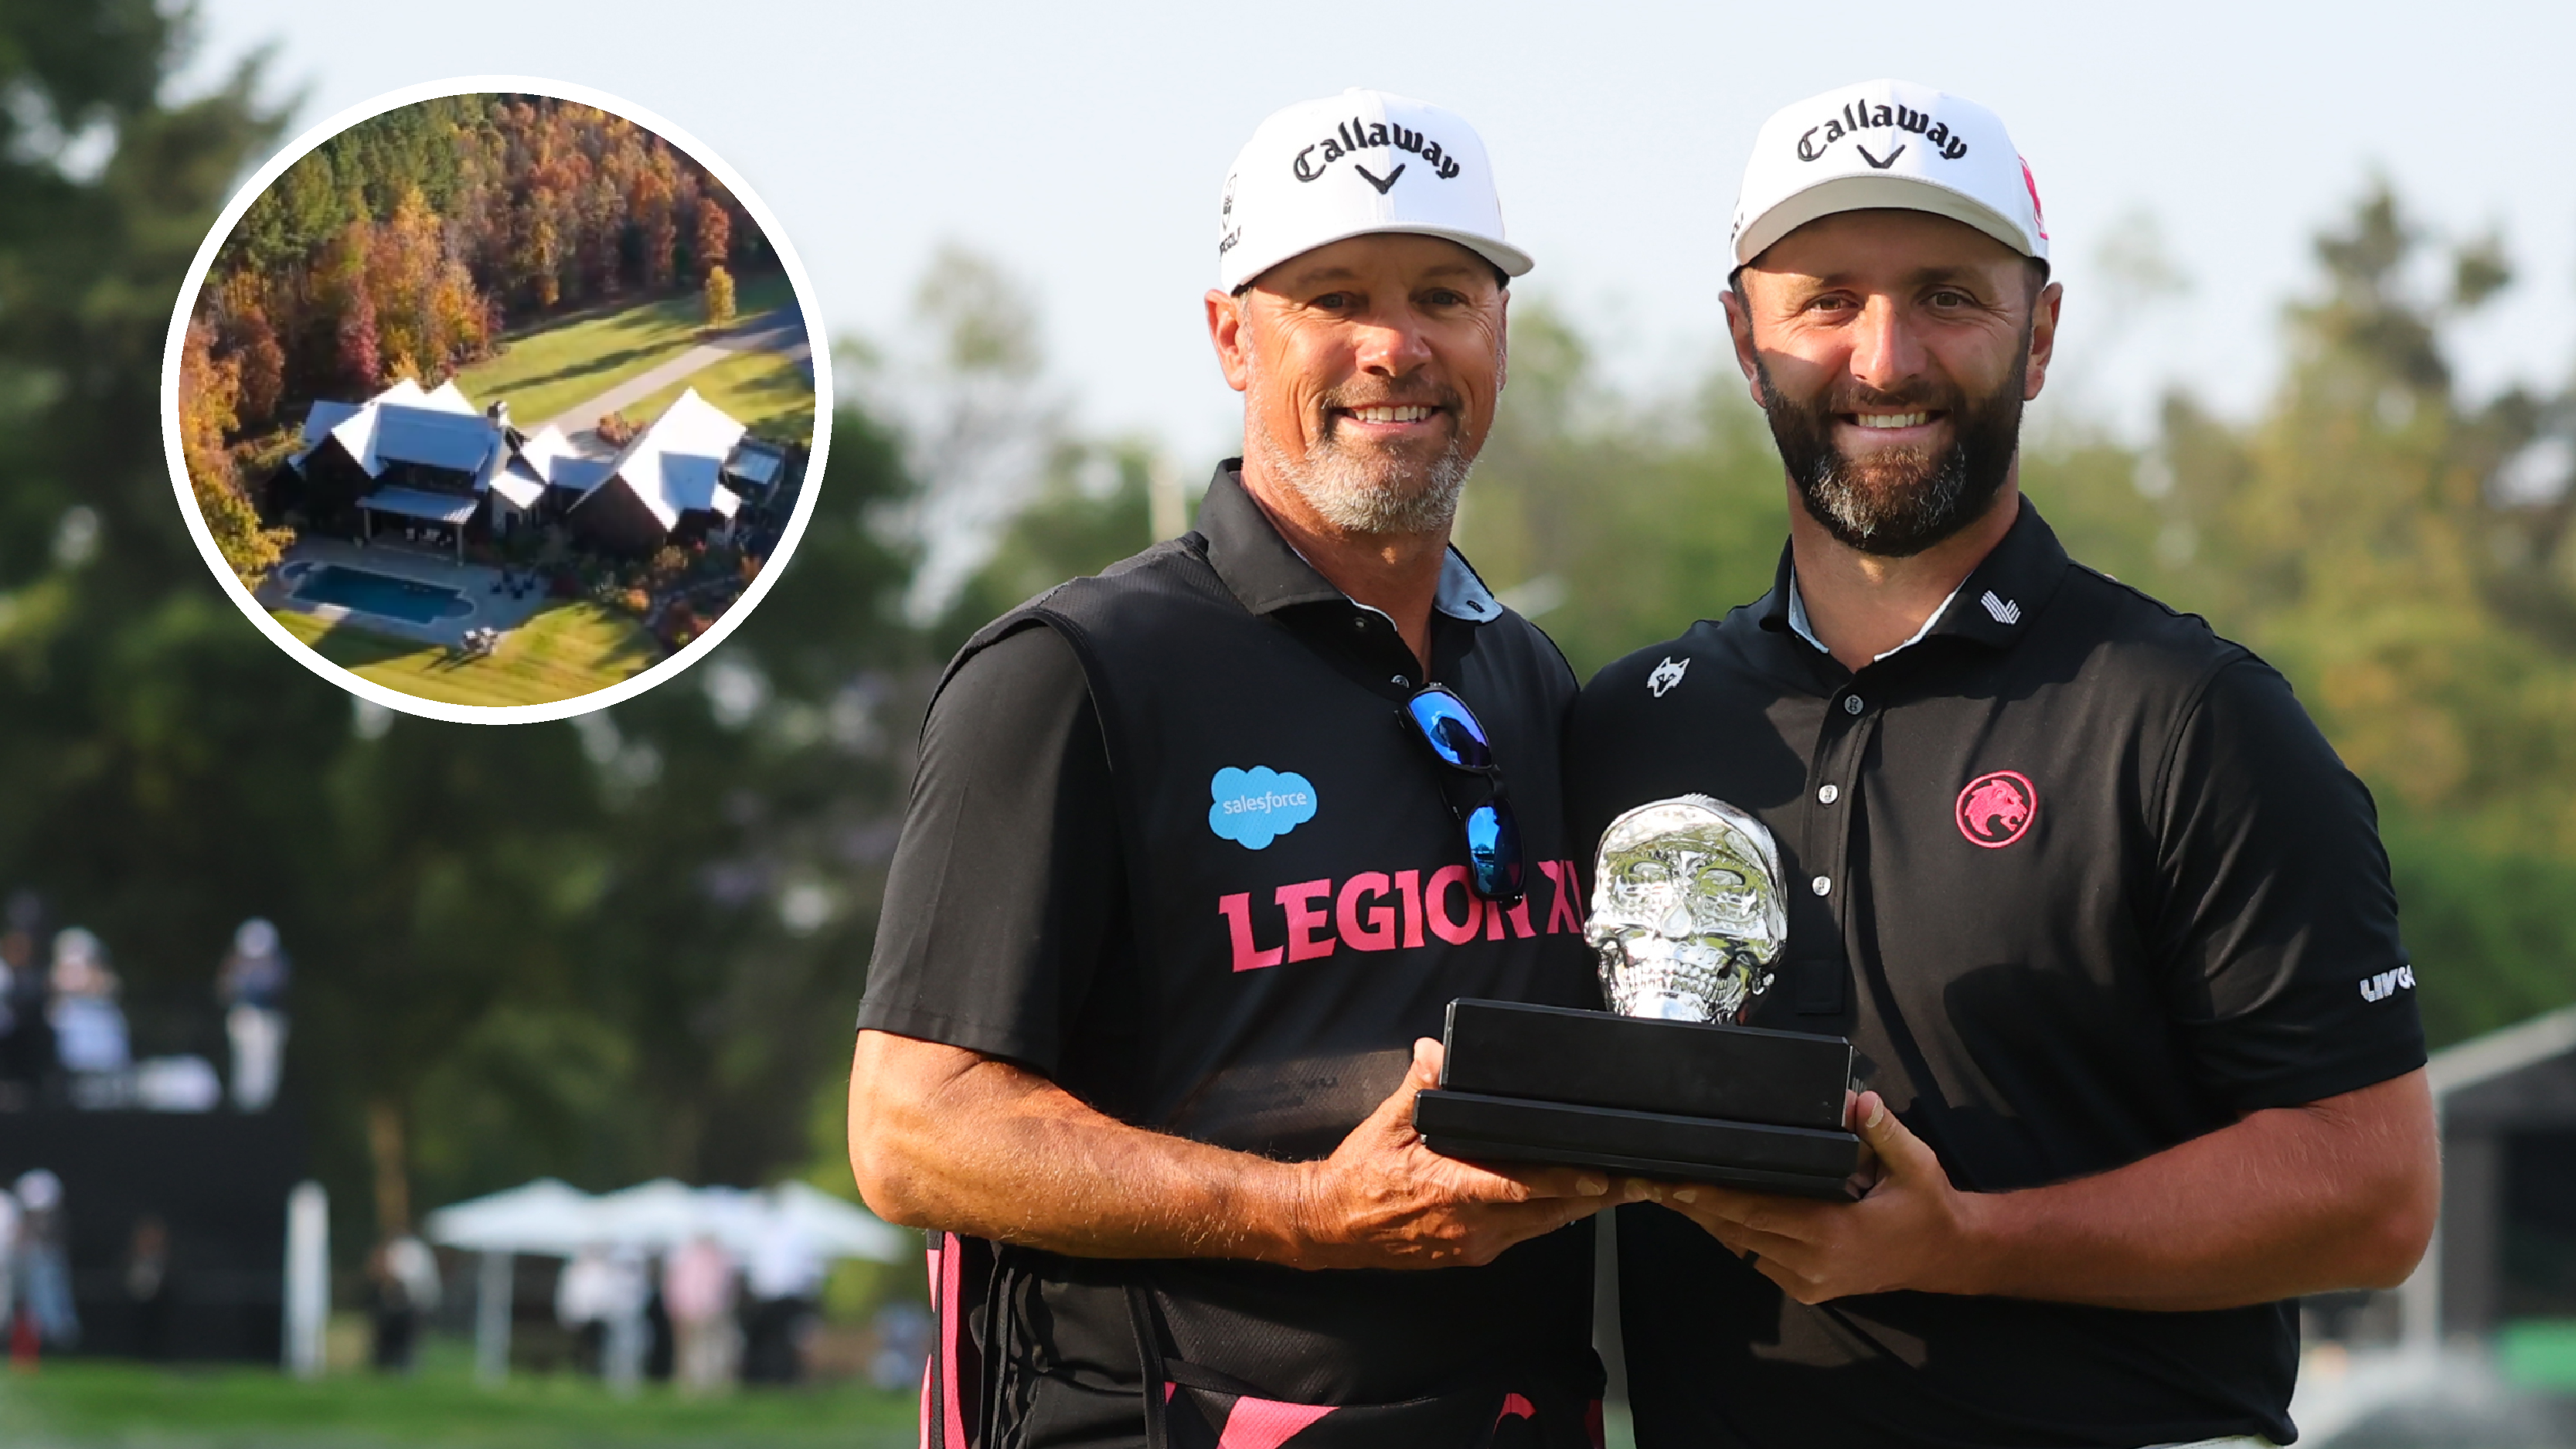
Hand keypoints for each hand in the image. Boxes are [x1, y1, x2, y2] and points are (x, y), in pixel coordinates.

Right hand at [1289, 1039, 1642, 1270]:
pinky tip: (1566, 1201)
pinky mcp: (1469, 1254)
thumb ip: (1418, 1087)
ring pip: (1539, 1227)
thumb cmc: (1359, 1176)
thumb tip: (1434, 1049)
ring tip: (1616, 1187)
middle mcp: (1469, 1225)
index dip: (1567, 1182)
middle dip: (1593, 1196)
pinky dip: (1546, 1216)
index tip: (1604, 1175)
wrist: (1329, 1226)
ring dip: (1576, 1208)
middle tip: (1637, 1178)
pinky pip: (1520, 1234)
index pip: (1522, 1186)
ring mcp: (1471, 1244)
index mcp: (1451, 1190)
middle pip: (1547, 1212)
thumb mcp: (1385, 1124)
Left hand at [1649, 1091, 1990, 1303]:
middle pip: (1739, 1231)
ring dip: (1709, 1221)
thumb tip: (1858, 1101)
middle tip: (1654, 1181)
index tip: (1676, 1181)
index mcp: (1833, 1233)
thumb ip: (1883, 1131)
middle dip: (1697, 1206)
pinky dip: (1735, 1235)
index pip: (1757, 1211)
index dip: (1713, 1197)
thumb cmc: (1925, 1204)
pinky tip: (1711, 1212)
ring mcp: (1809, 1281)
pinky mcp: (1808, 1289)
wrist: (1946, 1256)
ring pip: (1744, 1248)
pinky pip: (1759, 1259)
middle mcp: (1813, 1263)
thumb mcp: (1914, 1163)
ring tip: (1672, 1192)